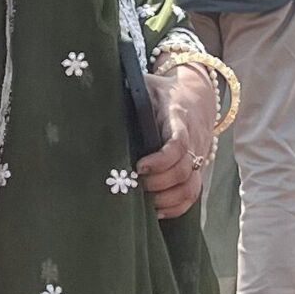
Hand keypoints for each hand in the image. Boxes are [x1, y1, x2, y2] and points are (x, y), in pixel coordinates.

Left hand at [140, 61, 215, 217]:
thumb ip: (127, 92)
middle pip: (184, 170)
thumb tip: (96, 102)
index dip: (161, 160)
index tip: (139, 167)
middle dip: (158, 183)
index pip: (178, 143)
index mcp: (178, 116)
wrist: (196, 96)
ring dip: (167, 199)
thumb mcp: (145, 84)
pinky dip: (175, 207)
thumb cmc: (161, 92)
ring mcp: (198, 156)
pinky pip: (192, 194)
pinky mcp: (197, 169)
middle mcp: (194, 139)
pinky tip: (156, 210)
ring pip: (190, 187)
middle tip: (135, 183)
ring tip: (145, 202)